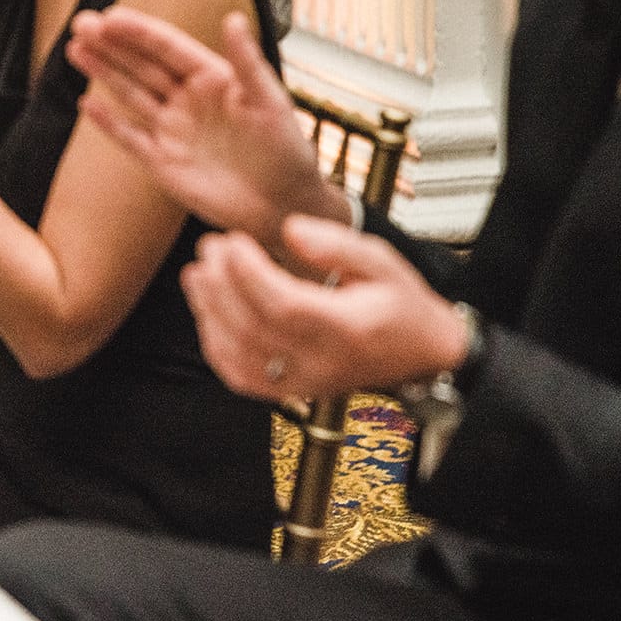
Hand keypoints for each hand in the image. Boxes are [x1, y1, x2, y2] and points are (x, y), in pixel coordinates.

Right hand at [67, 6, 344, 252]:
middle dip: (111, 45)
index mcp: (213, 78)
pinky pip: (129, 138)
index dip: (138, 31)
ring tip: (76, 49)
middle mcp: (188, 100)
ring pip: (130, 94)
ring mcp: (173, 131)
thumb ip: (247, 62)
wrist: (283, 205)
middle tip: (80, 23)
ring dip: (103, 72)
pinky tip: (85, 103)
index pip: (167, 48)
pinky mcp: (163, 163)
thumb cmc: (286, 151)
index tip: (109, 16)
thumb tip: (232, 18)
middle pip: (141, 66)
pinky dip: (108, 122)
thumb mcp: (270, 102)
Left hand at [184, 217, 469, 400]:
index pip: (285, 306)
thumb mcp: (383, 261)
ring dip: (209, 311)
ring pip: (239, 356)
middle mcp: (322, 363)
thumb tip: (290, 229)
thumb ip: (337, 244)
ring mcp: (303, 383)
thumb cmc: (401, 306)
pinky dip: (215, 344)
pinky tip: (208, 311)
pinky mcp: (290, 391)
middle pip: (254, 329)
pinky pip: (240, 377)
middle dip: (221, 284)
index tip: (233, 240)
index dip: (249, 272)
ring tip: (198, 272)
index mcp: (348, 330)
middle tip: (210, 247)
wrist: (422, 355)